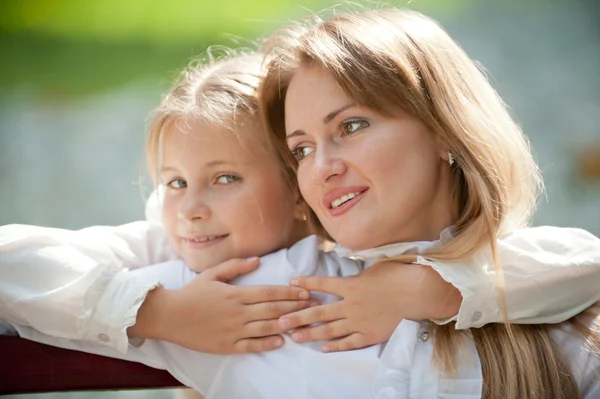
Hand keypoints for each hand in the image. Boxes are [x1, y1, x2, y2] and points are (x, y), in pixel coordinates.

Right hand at [130, 257, 316, 353]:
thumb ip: (236, 266)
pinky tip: (281, 341)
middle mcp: (237, 312)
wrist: (169, 316)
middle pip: (272, 310)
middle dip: (295, 307)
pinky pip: (251, 345)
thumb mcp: (212, 273)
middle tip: (313, 306)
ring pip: (266, 328)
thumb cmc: (191, 293)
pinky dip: (267, 343)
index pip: (269, 293)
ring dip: (286, 325)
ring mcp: (233, 330)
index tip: (305, 292)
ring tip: (303, 323)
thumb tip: (258, 260)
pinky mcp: (227, 345)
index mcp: (236, 294)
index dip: (289, 293)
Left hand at [278, 261, 460, 351]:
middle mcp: (350, 304)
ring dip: (310, 333)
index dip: (305, 282)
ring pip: (329, 329)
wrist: (417, 292)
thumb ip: (357, 273)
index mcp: (350, 285)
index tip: (290, 283)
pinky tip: (323, 348)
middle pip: (318, 311)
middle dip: (297, 316)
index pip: (322, 283)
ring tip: (294, 337)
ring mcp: (359, 321)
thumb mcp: (374, 267)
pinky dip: (335, 346)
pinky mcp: (370, 334)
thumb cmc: (398, 275)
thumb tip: (348, 268)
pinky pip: (349, 342)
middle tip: (279, 321)